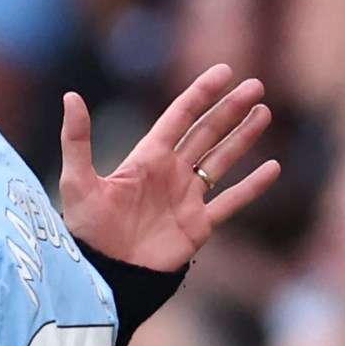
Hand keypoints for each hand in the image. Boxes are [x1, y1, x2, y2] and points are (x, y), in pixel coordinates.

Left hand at [58, 64, 281, 272]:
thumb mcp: (77, 180)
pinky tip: (274, 168)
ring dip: (243, 138)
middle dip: (230, 110)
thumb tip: (70, 95)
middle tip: (255, 86)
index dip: (201, 94)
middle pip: (206, 133)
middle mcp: (170, 174)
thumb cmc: (88, 230)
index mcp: (147, 158)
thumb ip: (77, 139)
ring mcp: (187, 199)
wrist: (106, 274)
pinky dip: (252, 186)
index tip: (224, 72)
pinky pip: (231, 202)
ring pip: (222, 161)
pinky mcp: (198, 226)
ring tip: (264, 113)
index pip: (180, 117)